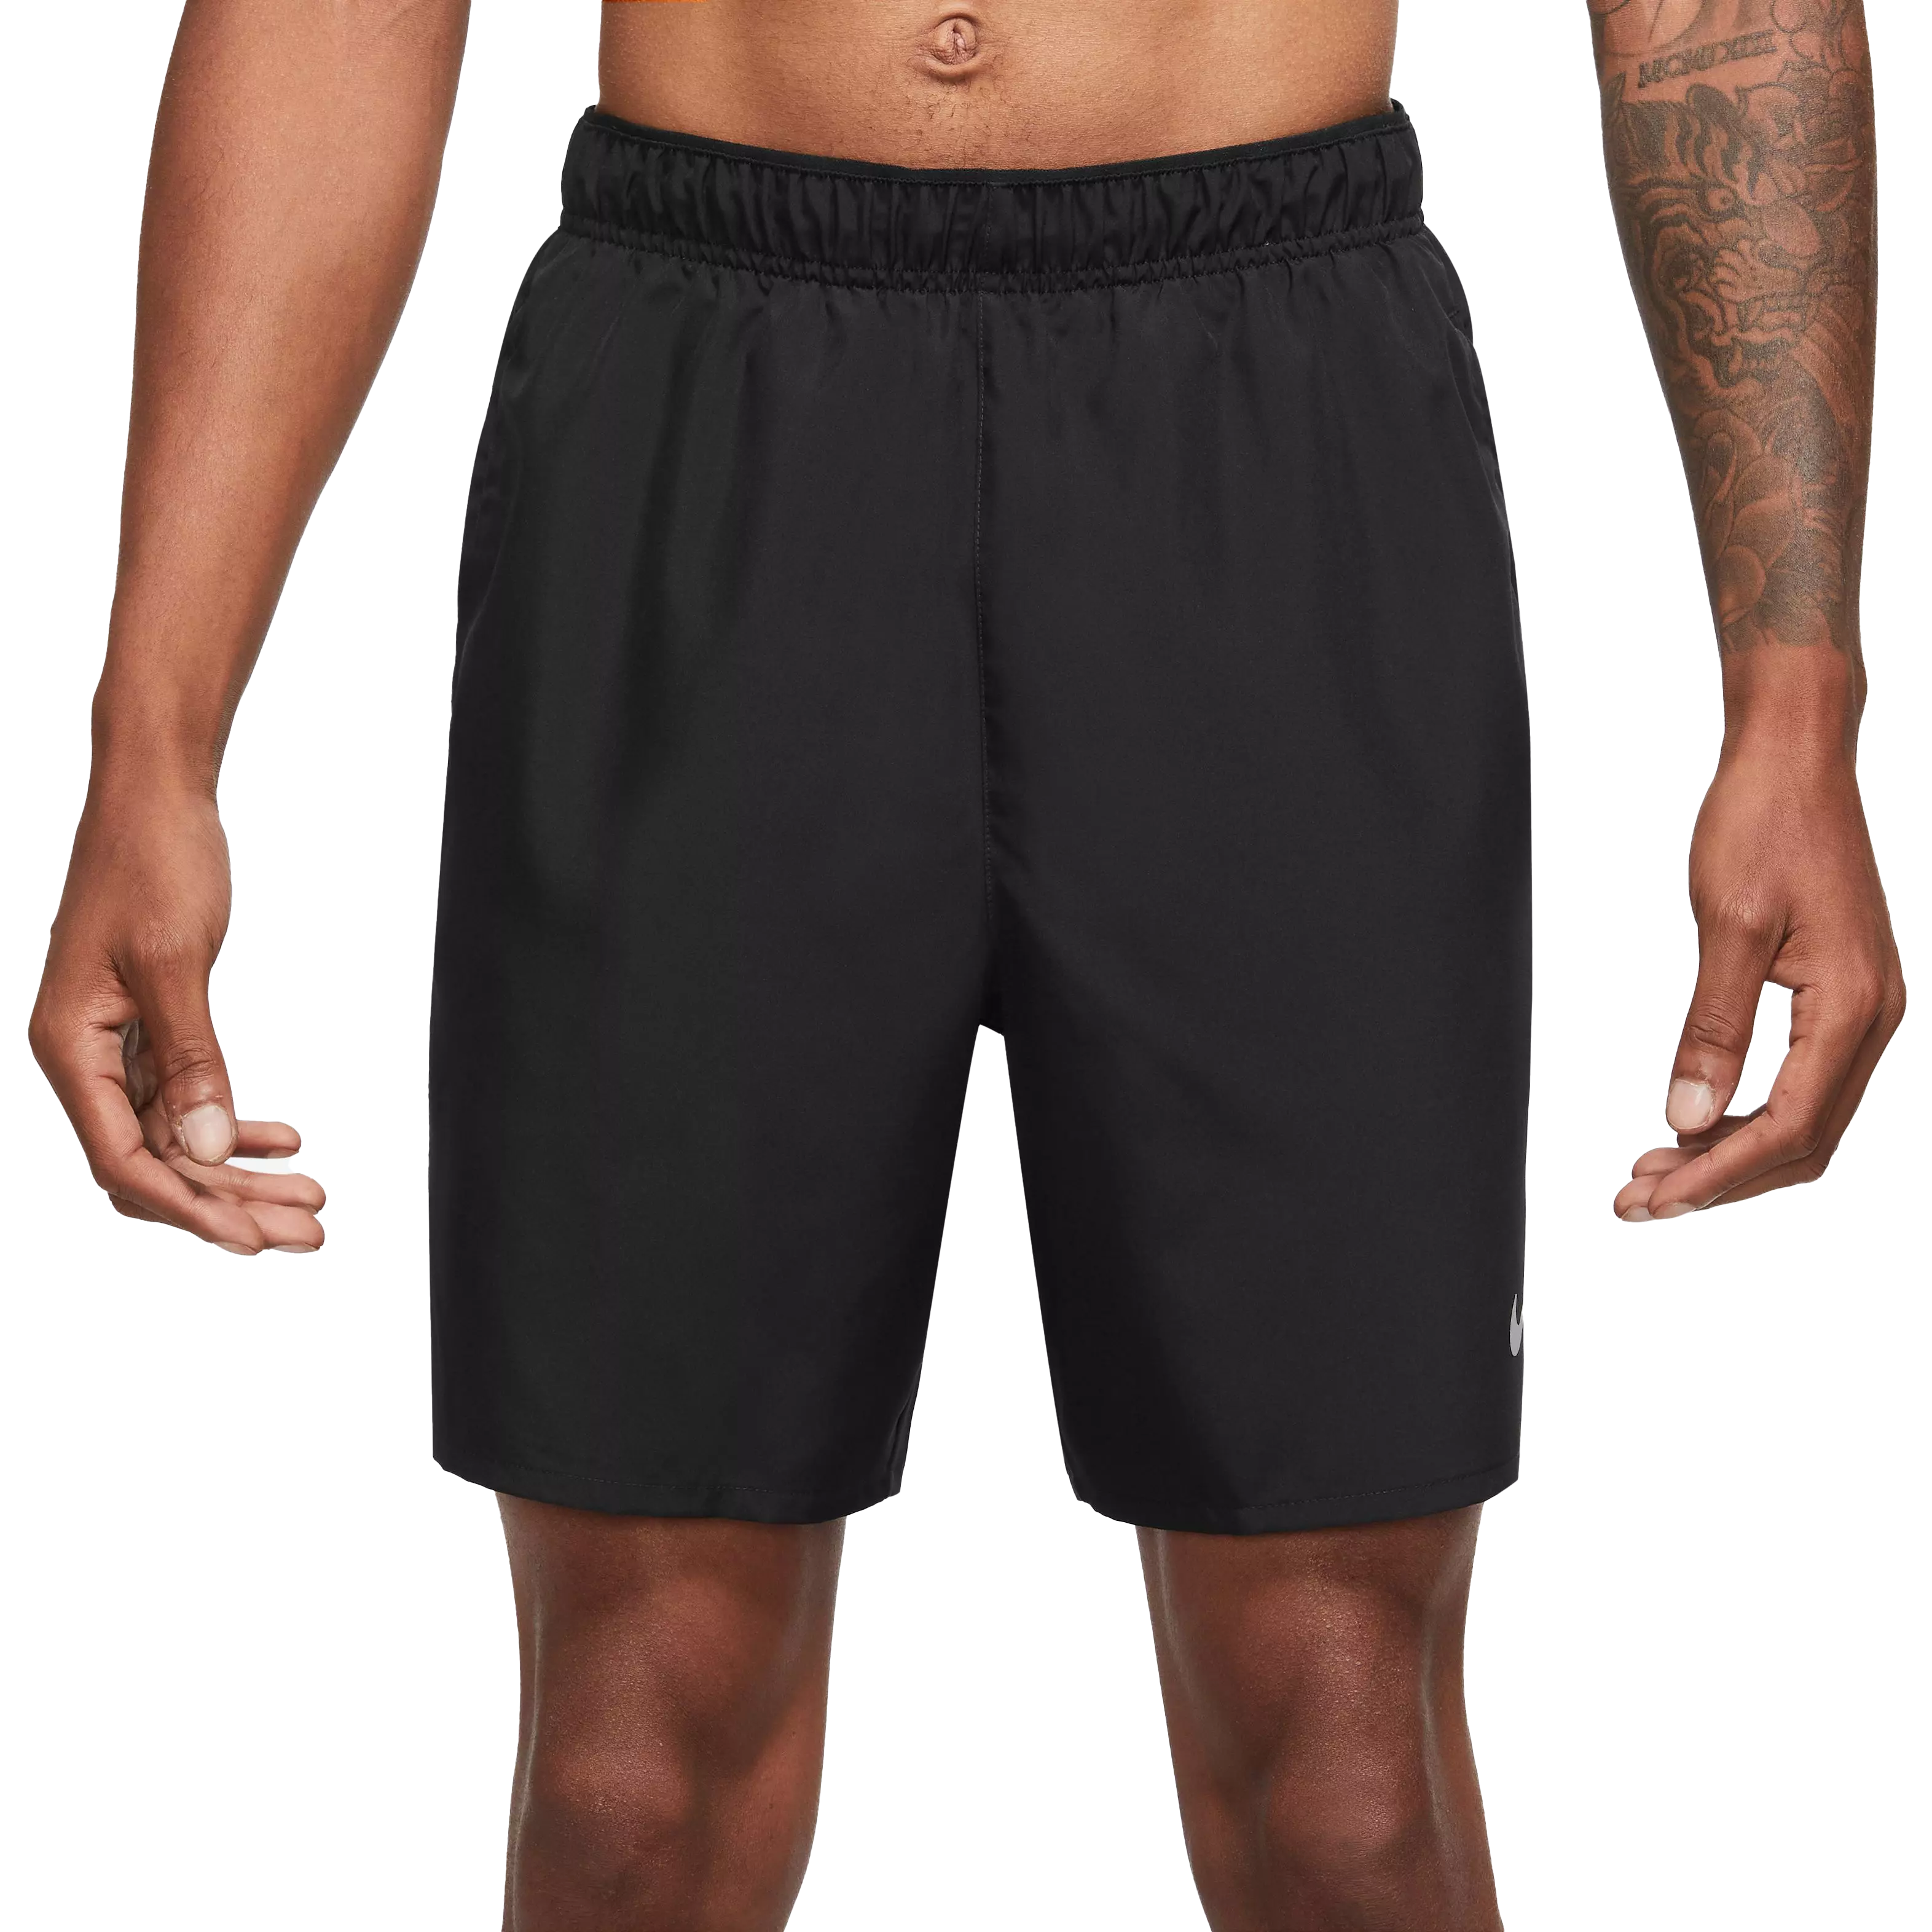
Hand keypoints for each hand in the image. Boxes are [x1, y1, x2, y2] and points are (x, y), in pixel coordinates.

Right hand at [29, 778, 324, 1253]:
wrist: (156, 796)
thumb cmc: (153, 861)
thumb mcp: (174, 962)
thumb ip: (191, 1058)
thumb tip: (210, 1147)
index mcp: (69, 1046)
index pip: (125, 1159)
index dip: (190, 1207)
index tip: (255, 1239)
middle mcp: (84, 1055)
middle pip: (158, 1162)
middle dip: (233, 1204)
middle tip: (312, 1232)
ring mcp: (117, 1044)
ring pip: (178, 1137)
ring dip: (243, 1173)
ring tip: (315, 1200)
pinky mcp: (150, 1026)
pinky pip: (188, 1098)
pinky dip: (237, 1123)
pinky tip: (285, 1141)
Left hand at [1615, 737, 1904, 1220]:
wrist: (1794, 759)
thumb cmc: (1763, 822)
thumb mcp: (1726, 925)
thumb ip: (1711, 1028)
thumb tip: (1687, 1116)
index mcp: (1852, 1006)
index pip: (1785, 1128)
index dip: (1716, 1177)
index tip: (1652, 1201)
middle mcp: (1872, 1017)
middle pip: (1801, 1141)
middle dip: (1719, 1181)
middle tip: (1638, 1200)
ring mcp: (1861, 1008)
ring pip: (1803, 1119)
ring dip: (1730, 1154)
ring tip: (1653, 1171)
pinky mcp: (1840, 996)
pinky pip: (1801, 1083)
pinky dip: (1746, 1115)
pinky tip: (1693, 1123)